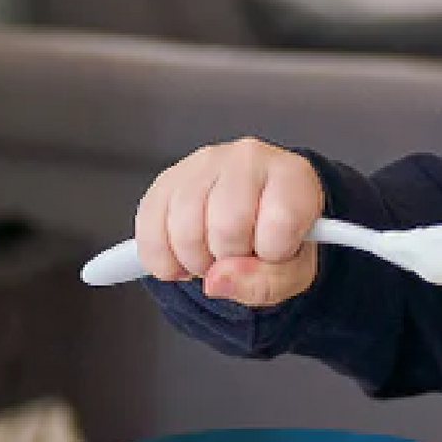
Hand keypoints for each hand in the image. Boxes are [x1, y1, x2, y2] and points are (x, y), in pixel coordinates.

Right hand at [132, 137, 324, 306]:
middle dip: (228, 260)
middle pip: (227, 226)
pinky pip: (149, 229)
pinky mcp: (166, 180)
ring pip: (184, 229)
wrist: (257, 218)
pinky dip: (161, 259)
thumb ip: (266, 282)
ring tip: (210, 257)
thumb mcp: (293, 272)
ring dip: (194, 262)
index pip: (279, 224)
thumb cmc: (279, 240)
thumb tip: (215, 280)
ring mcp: (202, 165)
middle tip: (236, 258)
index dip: (273, 254)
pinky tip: (181, 259)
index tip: (272, 252)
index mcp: (291, 175)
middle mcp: (246, 158)